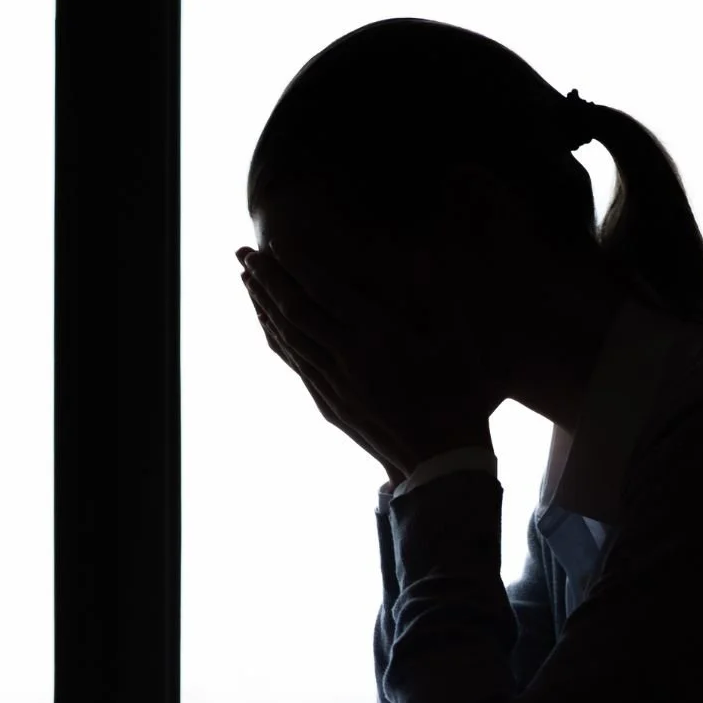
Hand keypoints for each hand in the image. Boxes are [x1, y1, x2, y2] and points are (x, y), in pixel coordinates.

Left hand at [238, 246, 494, 483]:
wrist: (443, 461)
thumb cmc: (460, 396)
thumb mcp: (455, 340)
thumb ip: (433, 295)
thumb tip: (422, 253)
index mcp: (380, 335)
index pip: (325, 290)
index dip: (296, 263)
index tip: (275, 241)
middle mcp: (350, 357)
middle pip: (295, 311)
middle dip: (267, 279)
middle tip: (242, 253)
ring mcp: (336, 384)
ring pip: (288, 338)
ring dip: (263, 306)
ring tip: (245, 280)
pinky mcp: (331, 405)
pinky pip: (295, 365)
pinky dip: (275, 339)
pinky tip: (265, 324)